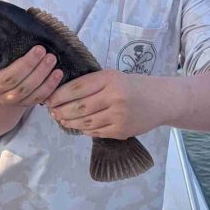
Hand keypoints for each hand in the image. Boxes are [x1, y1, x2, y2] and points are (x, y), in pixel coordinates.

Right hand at [0, 40, 62, 109]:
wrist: (2, 95)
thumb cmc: (1, 69)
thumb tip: (16, 23)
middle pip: (9, 77)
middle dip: (27, 63)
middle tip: (40, 49)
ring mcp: (7, 98)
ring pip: (25, 89)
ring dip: (41, 73)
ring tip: (52, 59)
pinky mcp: (22, 104)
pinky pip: (36, 97)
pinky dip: (49, 86)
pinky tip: (58, 74)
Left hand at [45, 69, 162, 138]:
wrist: (160, 100)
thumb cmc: (133, 86)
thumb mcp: (113, 77)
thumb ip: (92, 84)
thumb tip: (62, 95)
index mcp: (109, 79)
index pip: (77, 88)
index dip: (59, 95)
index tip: (48, 99)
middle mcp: (114, 96)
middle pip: (78, 107)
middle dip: (61, 111)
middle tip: (52, 112)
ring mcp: (118, 115)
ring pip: (85, 122)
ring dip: (70, 122)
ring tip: (62, 120)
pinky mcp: (122, 130)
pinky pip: (96, 131)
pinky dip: (84, 129)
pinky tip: (78, 126)